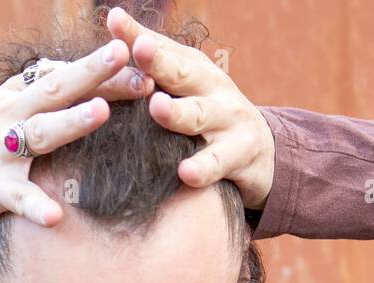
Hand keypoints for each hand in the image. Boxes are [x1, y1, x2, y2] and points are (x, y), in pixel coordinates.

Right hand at [0, 39, 153, 236]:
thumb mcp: (2, 112)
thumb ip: (36, 95)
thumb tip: (72, 71)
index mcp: (16, 98)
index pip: (63, 75)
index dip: (101, 67)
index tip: (139, 55)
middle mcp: (8, 116)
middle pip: (56, 89)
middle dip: (92, 72)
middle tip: (125, 56)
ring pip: (39, 133)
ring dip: (70, 122)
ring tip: (100, 112)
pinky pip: (16, 198)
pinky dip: (35, 207)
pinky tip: (55, 216)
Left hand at [106, 5, 275, 210]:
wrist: (260, 150)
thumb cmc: (210, 113)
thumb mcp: (187, 85)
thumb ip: (154, 60)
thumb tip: (113, 18)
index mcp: (194, 70)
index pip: (161, 49)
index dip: (136, 36)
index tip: (114, 21)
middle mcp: (212, 89)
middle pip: (183, 74)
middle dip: (160, 62)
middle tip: (139, 49)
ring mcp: (227, 121)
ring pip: (198, 116)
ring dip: (177, 112)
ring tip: (157, 107)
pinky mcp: (240, 155)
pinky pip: (217, 163)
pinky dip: (202, 168)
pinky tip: (185, 172)